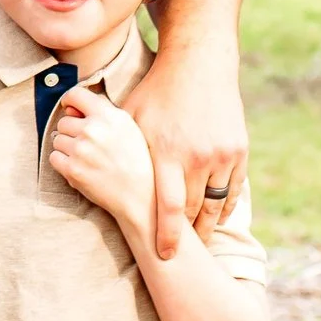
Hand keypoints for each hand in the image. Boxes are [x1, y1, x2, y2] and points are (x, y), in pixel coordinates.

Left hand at [46, 90, 158, 246]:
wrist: (140, 194)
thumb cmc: (136, 160)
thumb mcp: (127, 127)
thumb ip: (101, 113)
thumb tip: (70, 108)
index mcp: (108, 115)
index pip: (75, 95)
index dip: (69, 101)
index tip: (70, 109)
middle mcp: (92, 130)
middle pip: (63, 122)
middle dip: (72, 132)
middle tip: (88, 145)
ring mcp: (80, 150)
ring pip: (57, 140)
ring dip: (67, 148)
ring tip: (86, 158)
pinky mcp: (72, 169)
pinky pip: (54, 157)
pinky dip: (62, 162)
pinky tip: (79, 167)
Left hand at [120, 42, 247, 259]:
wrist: (201, 65)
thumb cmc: (159, 91)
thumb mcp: (131, 117)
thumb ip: (111, 144)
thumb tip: (81, 155)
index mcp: (168, 153)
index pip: (169, 207)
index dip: (168, 235)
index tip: (165, 255)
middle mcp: (197, 157)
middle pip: (193, 211)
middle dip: (187, 235)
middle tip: (181, 253)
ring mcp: (221, 154)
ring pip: (216, 203)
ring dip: (207, 225)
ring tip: (199, 240)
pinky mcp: (239, 148)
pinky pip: (234, 189)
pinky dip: (226, 206)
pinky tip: (216, 217)